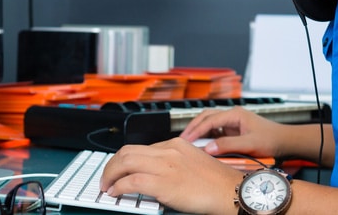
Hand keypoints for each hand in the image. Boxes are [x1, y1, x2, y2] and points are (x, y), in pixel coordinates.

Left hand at [99, 137, 243, 214]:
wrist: (230, 191)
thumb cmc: (216, 182)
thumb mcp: (193, 161)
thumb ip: (174, 162)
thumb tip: (154, 172)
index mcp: (176, 144)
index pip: (141, 147)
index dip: (126, 161)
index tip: (120, 170)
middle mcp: (169, 150)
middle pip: (128, 151)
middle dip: (112, 165)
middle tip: (106, 177)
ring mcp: (165, 165)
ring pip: (125, 162)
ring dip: (110, 174)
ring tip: (107, 186)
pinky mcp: (163, 183)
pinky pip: (132, 181)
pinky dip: (119, 186)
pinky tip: (116, 193)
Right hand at [180, 106, 286, 158]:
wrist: (284, 142)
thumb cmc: (271, 140)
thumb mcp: (249, 143)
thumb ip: (228, 145)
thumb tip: (208, 148)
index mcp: (235, 114)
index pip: (209, 119)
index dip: (196, 130)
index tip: (185, 140)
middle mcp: (232, 116)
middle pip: (206, 117)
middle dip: (193, 127)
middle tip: (182, 140)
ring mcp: (232, 123)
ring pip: (210, 124)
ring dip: (199, 132)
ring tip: (188, 143)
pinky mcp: (234, 131)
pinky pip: (216, 132)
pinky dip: (207, 137)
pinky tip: (202, 146)